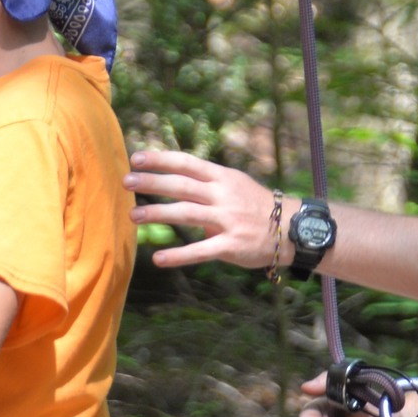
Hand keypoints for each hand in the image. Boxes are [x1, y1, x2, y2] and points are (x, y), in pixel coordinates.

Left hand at [123, 148, 284, 270]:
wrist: (291, 228)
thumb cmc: (256, 205)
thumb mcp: (234, 183)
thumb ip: (206, 182)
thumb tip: (173, 178)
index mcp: (222, 177)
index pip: (186, 163)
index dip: (161, 159)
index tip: (136, 158)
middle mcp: (223, 195)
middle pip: (181, 185)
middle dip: (152, 182)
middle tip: (126, 182)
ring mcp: (227, 220)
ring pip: (186, 213)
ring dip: (157, 214)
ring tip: (132, 216)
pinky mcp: (231, 245)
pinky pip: (201, 250)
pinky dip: (178, 255)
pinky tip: (158, 258)